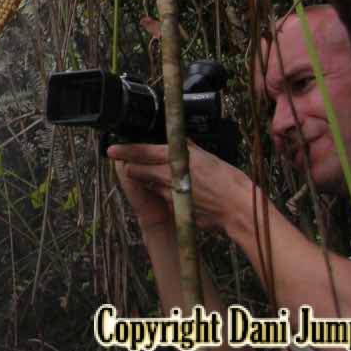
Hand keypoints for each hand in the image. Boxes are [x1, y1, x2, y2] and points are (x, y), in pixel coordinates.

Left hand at [108, 141, 255, 235]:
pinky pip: (163, 198)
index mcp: (175, 158)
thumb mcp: (207, 156)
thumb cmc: (229, 180)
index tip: (112, 149)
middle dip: (133, 167)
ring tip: (164, 178)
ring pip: (148, 185)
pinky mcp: (174, 208)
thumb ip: (188, 149)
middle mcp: (168, 175)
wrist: (239, 209)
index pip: (141, 152)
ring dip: (150, 181)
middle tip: (134, 163)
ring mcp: (169, 194)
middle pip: (135, 170)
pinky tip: (180, 193)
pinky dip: (165, 194)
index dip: (124, 150)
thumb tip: (179, 141)